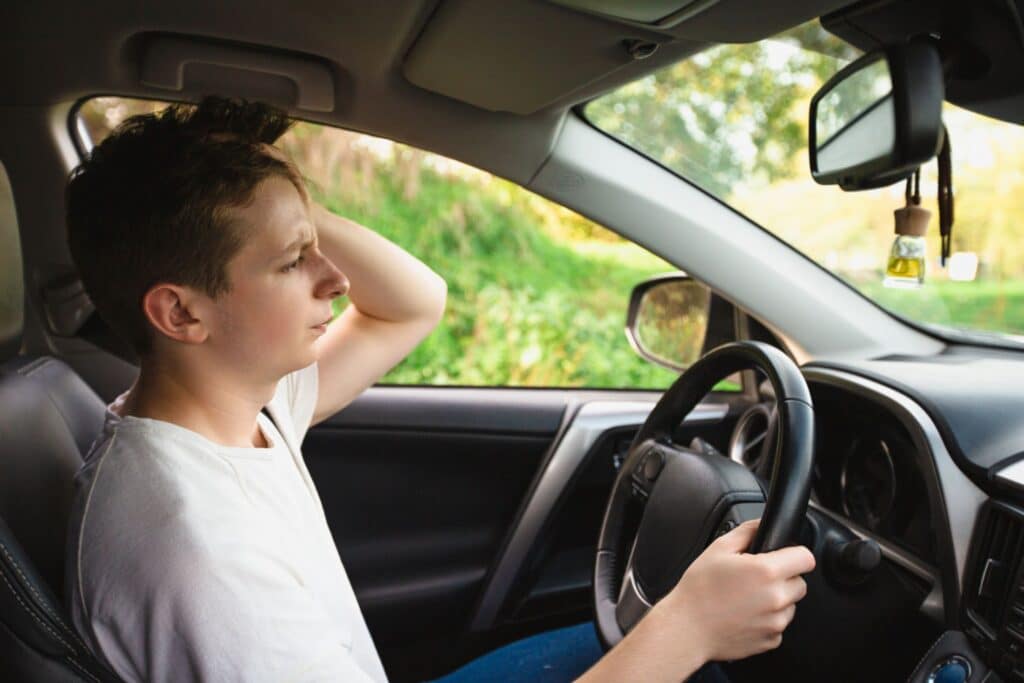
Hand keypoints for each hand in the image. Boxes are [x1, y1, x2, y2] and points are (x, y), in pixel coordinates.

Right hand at [655, 518, 815, 662]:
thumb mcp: (718, 549)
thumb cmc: (699, 590)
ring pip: (790, 605)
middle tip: (757, 578)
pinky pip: (779, 625)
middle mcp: (776, 598)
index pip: (806, 558)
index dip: (795, 554)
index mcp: (766, 571)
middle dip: (784, 578)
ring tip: (747, 598)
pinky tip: (745, 614)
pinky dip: (767, 620)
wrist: (687, 628)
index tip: (786, 556)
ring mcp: (776, 622)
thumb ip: (747, 531)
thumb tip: (761, 524)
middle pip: (800, 583)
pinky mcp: (771, 640)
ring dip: (776, 600)